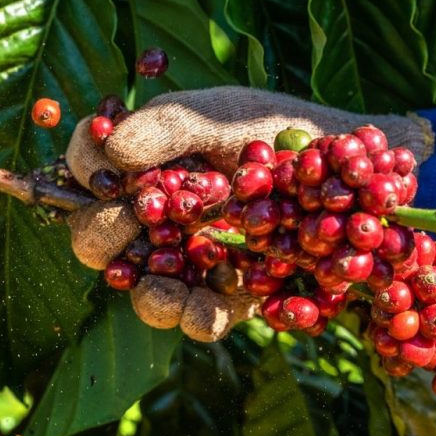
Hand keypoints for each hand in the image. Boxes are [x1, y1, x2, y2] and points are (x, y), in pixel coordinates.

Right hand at [65, 87, 432, 340]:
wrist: (352, 170)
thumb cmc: (277, 128)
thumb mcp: (223, 116)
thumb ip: (170, 127)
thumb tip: (114, 150)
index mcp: (141, 164)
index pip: (86, 167)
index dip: (83, 170)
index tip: (107, 172)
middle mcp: (153, 217)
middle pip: (96, 238)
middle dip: (104, 236)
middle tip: (133, 222)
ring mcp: (185, 260)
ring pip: (140, 290)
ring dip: (146, 292)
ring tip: (167, 290)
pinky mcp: (224, 294)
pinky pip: (196, 317)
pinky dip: (197, 319)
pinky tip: (210, 313)